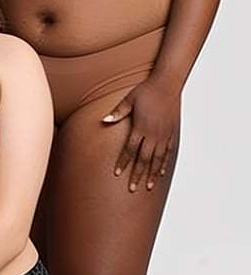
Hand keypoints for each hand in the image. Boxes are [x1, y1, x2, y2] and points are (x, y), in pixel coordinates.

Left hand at [103, 77, 180, 191]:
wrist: (167, 85)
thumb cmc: (145, 91)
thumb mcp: (128, 100)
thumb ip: (117, 112)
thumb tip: (103, 120)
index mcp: (140, 127)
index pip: (129, 150)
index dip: (123, 162)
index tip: (117, 174)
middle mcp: (153, 135)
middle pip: (143, 159)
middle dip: (137, 175)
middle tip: (132, 189)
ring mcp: (163, 135)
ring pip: (157, 160)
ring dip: (152, 174)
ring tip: (148, 187)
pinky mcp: (171, 134)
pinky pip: (168, 153)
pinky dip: (164, 164)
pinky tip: (161, 173)